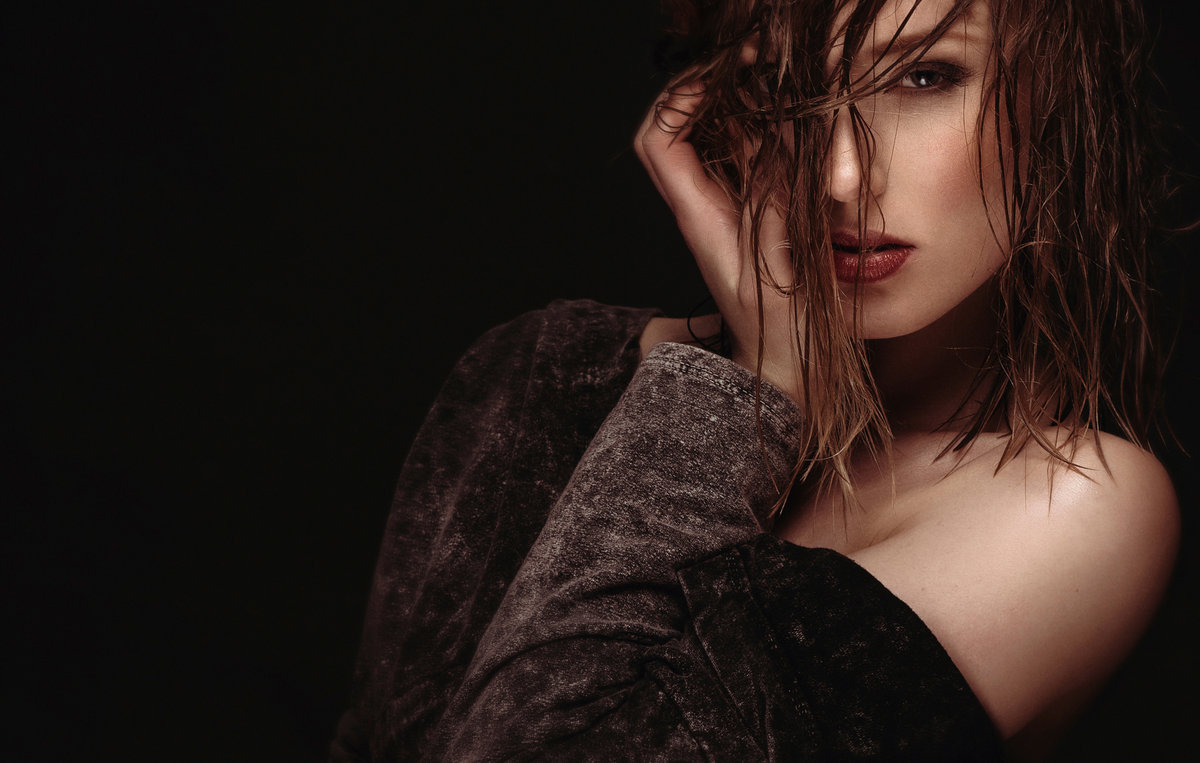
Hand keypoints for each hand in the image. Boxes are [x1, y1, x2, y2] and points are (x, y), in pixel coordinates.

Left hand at [634, 82, 806, 406]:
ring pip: (708, 140)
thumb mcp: (779, 266)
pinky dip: (758, 134)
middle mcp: (700, 208)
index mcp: (698, 217)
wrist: (783, 371)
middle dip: (706, 89)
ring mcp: (721, 210)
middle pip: (674, 129)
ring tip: (774, 85)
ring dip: (735, 107)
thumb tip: (775, 140)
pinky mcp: (745, 215)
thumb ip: (774, 204)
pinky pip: (740, 161)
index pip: (657, 140)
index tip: (724, 77)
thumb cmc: (781, 334)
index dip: (679, 99)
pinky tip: (790, 127)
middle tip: (753, 68)